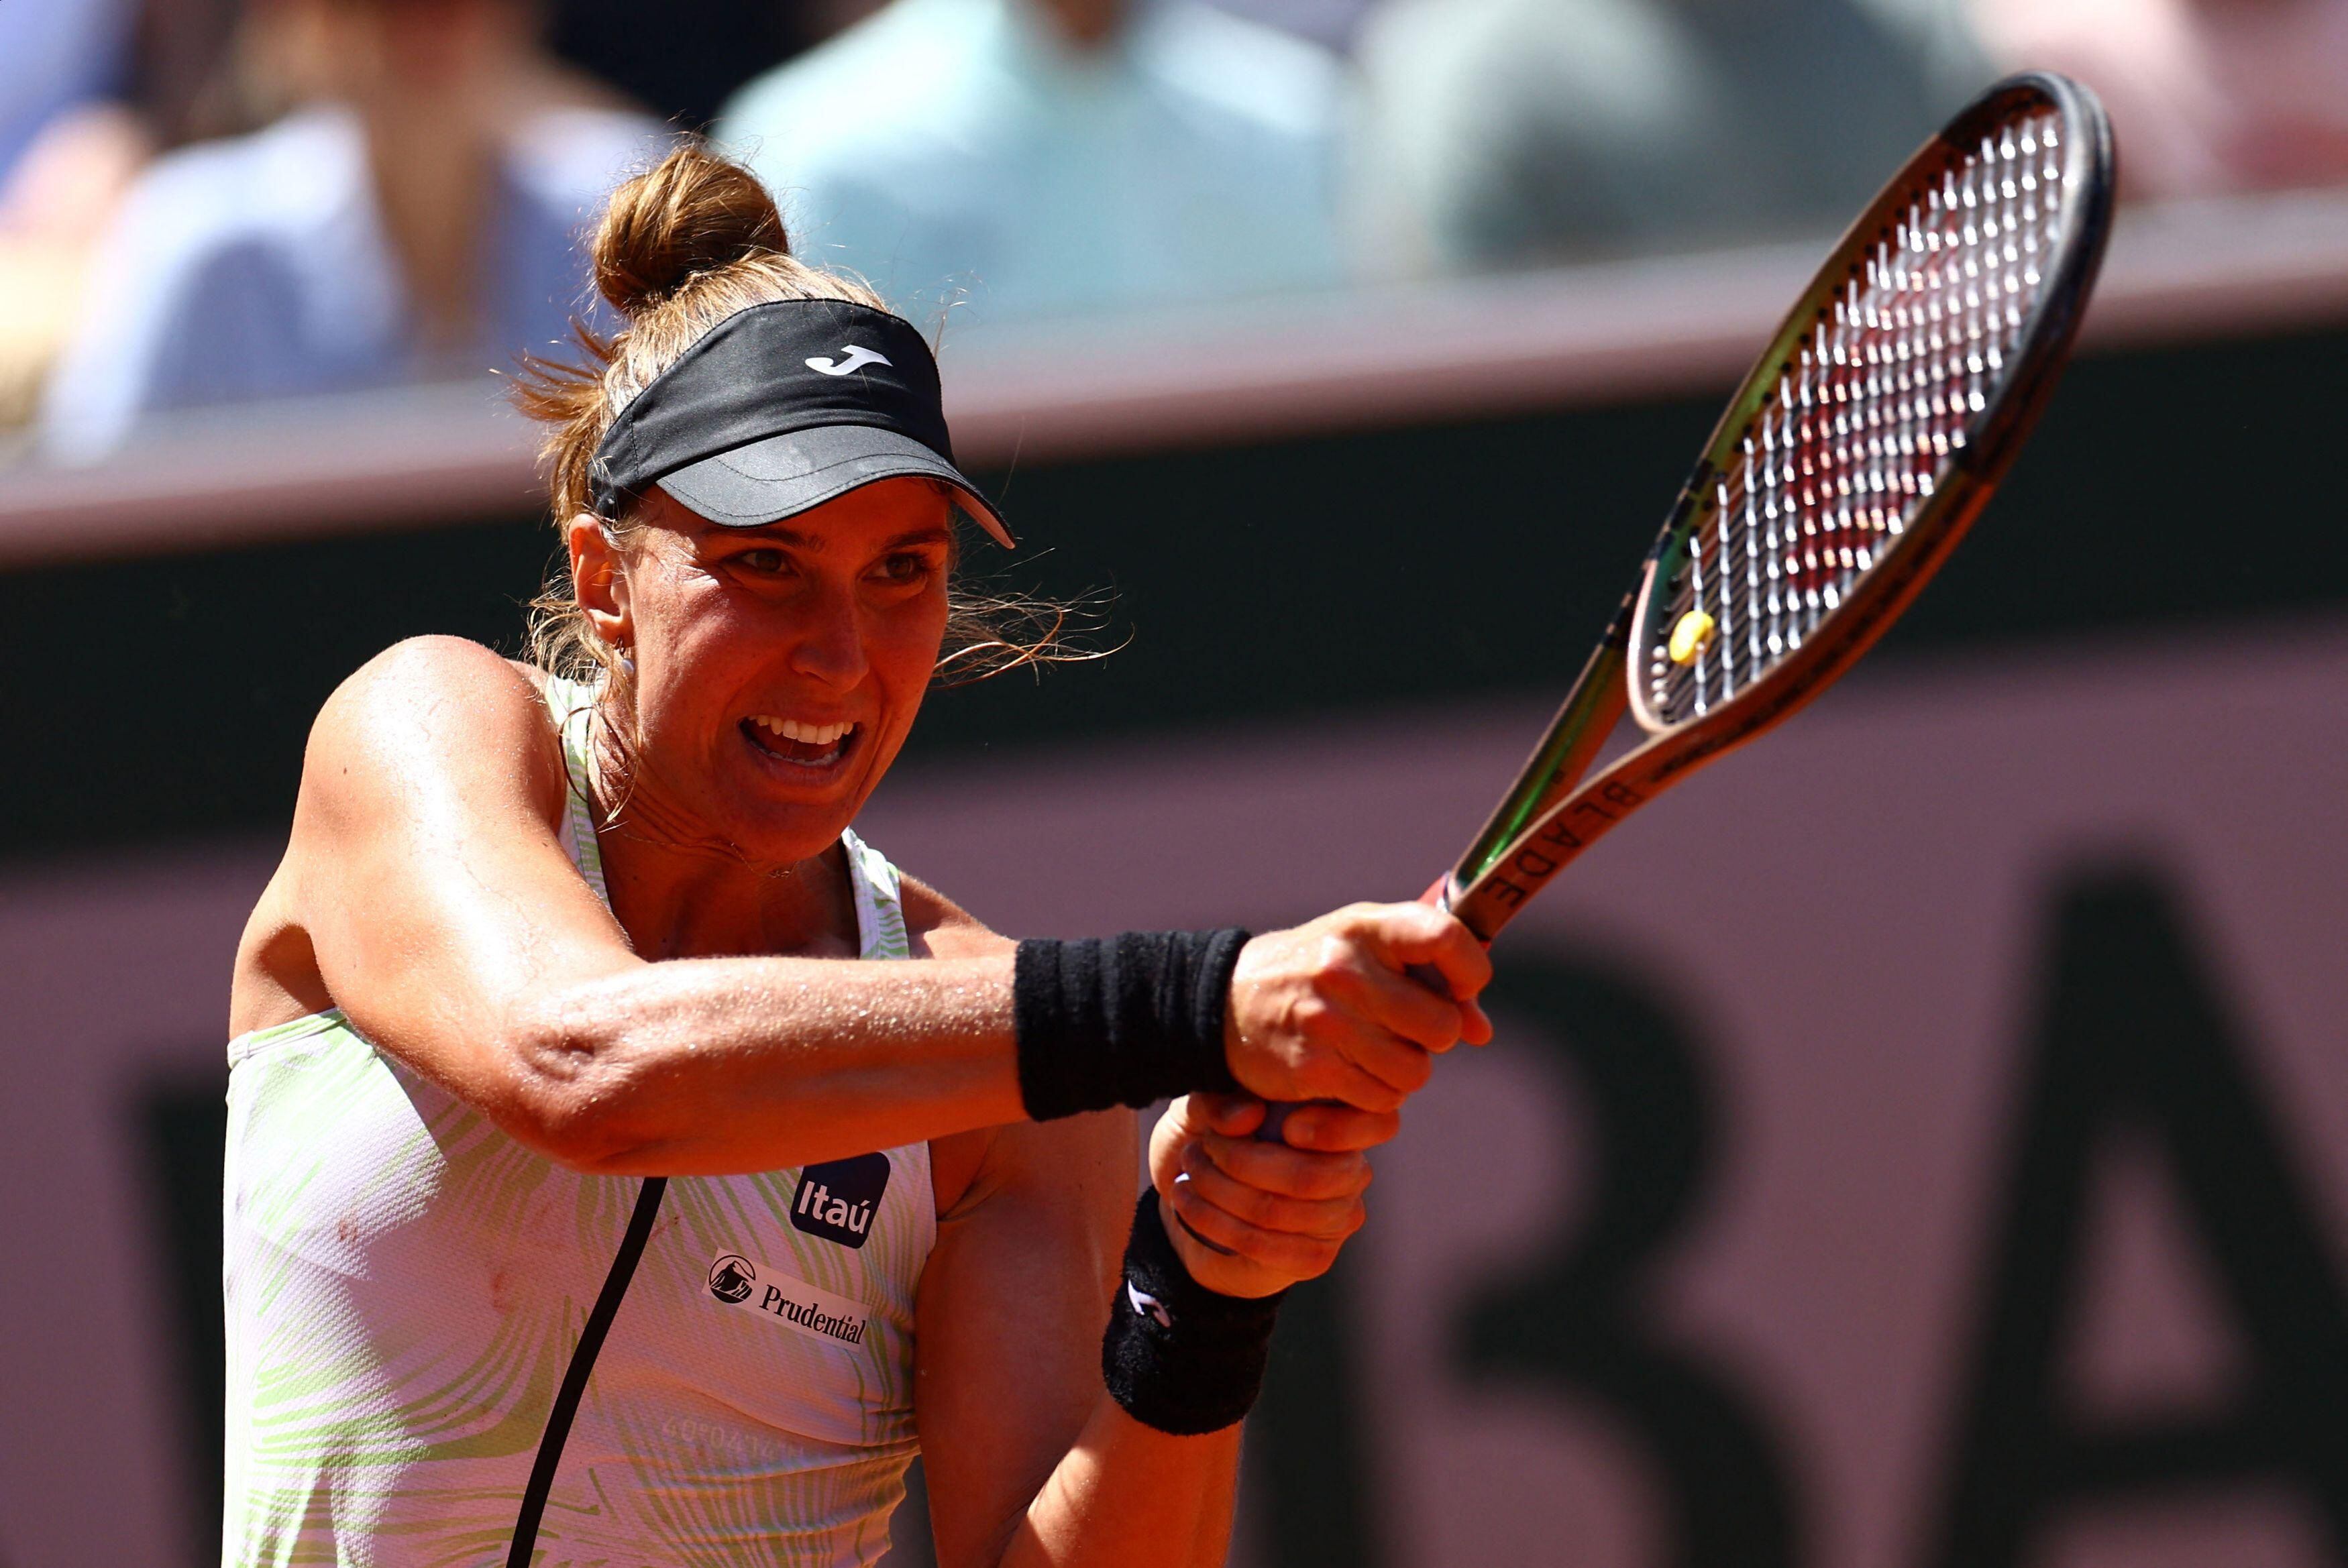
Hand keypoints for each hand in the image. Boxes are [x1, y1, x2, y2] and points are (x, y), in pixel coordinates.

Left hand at [1149, 1092, 1402, 1297]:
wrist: (1191, 1200)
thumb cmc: (1207, 1140)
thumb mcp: (1199, 1111)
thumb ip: (1220, 1103)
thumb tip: (1251, 1115)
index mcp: (1342, 1122)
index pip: (1372, 1125)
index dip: (1329, 1128)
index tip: (1274, 1122)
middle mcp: (1353, 1171)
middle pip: (1308, 1177)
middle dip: (1239, 1162)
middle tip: (1199, 1149)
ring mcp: (1340, 1220)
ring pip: (1275, 1211)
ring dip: (1217, 1192)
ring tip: (1189, 1174)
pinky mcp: (1315, 1258)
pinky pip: (1263, 1245)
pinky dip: (1215, 1223)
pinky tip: (1188, 1205)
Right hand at [1224, 902, 1492, 1112]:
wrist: (1227, 1002)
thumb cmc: (1317, 971)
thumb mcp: (1365, 947)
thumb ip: (1429, 975)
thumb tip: (1481, 1031)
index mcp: (1364, 927)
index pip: (1445, 937)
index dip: (1471, 970)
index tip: (1463, 987)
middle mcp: (1344, 969)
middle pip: (1441, 1025)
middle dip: (1433, 1036)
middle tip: (1405, 1028)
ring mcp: (1326, 1020)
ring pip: (1415, 1071)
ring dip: (1405, 1070)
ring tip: (1376, 1051)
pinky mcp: (1312, 1067)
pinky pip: (1381, 1099)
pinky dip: (1375, 1093)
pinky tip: (1351, 1071)